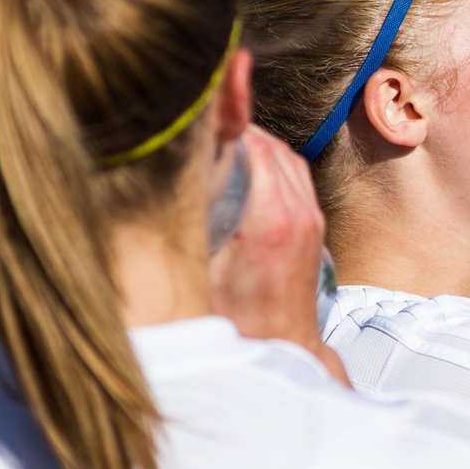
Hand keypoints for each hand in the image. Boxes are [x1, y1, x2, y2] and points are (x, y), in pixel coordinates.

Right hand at [209, 125, 350, 385]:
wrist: (282, 355)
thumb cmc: (234, 328)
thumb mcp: (196, 276)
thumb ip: (186, 227)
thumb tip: (155, 188)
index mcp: (269, 220)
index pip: (250, 143)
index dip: (221, 122)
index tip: (194, 112)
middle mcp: (297, 213)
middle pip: (267, 143)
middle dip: (233, 127)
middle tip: (198, 121)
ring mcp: (310, 218)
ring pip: (284, 155)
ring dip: (253, 142)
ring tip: (215, 140)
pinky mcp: (314, 226)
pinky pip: (294, 174)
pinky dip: (269, 161)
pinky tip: (241, 167)